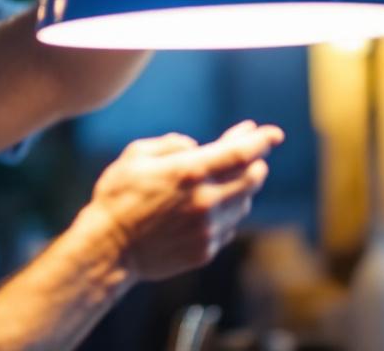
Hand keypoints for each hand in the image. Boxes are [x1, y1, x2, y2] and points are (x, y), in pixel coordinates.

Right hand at [79, 121, 283, 283]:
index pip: (241, 152)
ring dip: (240, 189)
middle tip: (251, 157)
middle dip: (256, 163)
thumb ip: (171, 145)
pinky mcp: (205, 250)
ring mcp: (208, 229)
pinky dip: (225, 214)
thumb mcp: (135, 155)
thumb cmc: (117, 197)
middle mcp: (206, 200)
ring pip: (243, 203)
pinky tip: (207, 211)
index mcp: (190, 172)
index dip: (262, 140)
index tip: (274, 133)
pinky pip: (229, 228)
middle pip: (252, 178)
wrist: (109, 248)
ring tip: (220, 184)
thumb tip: (195, 147)